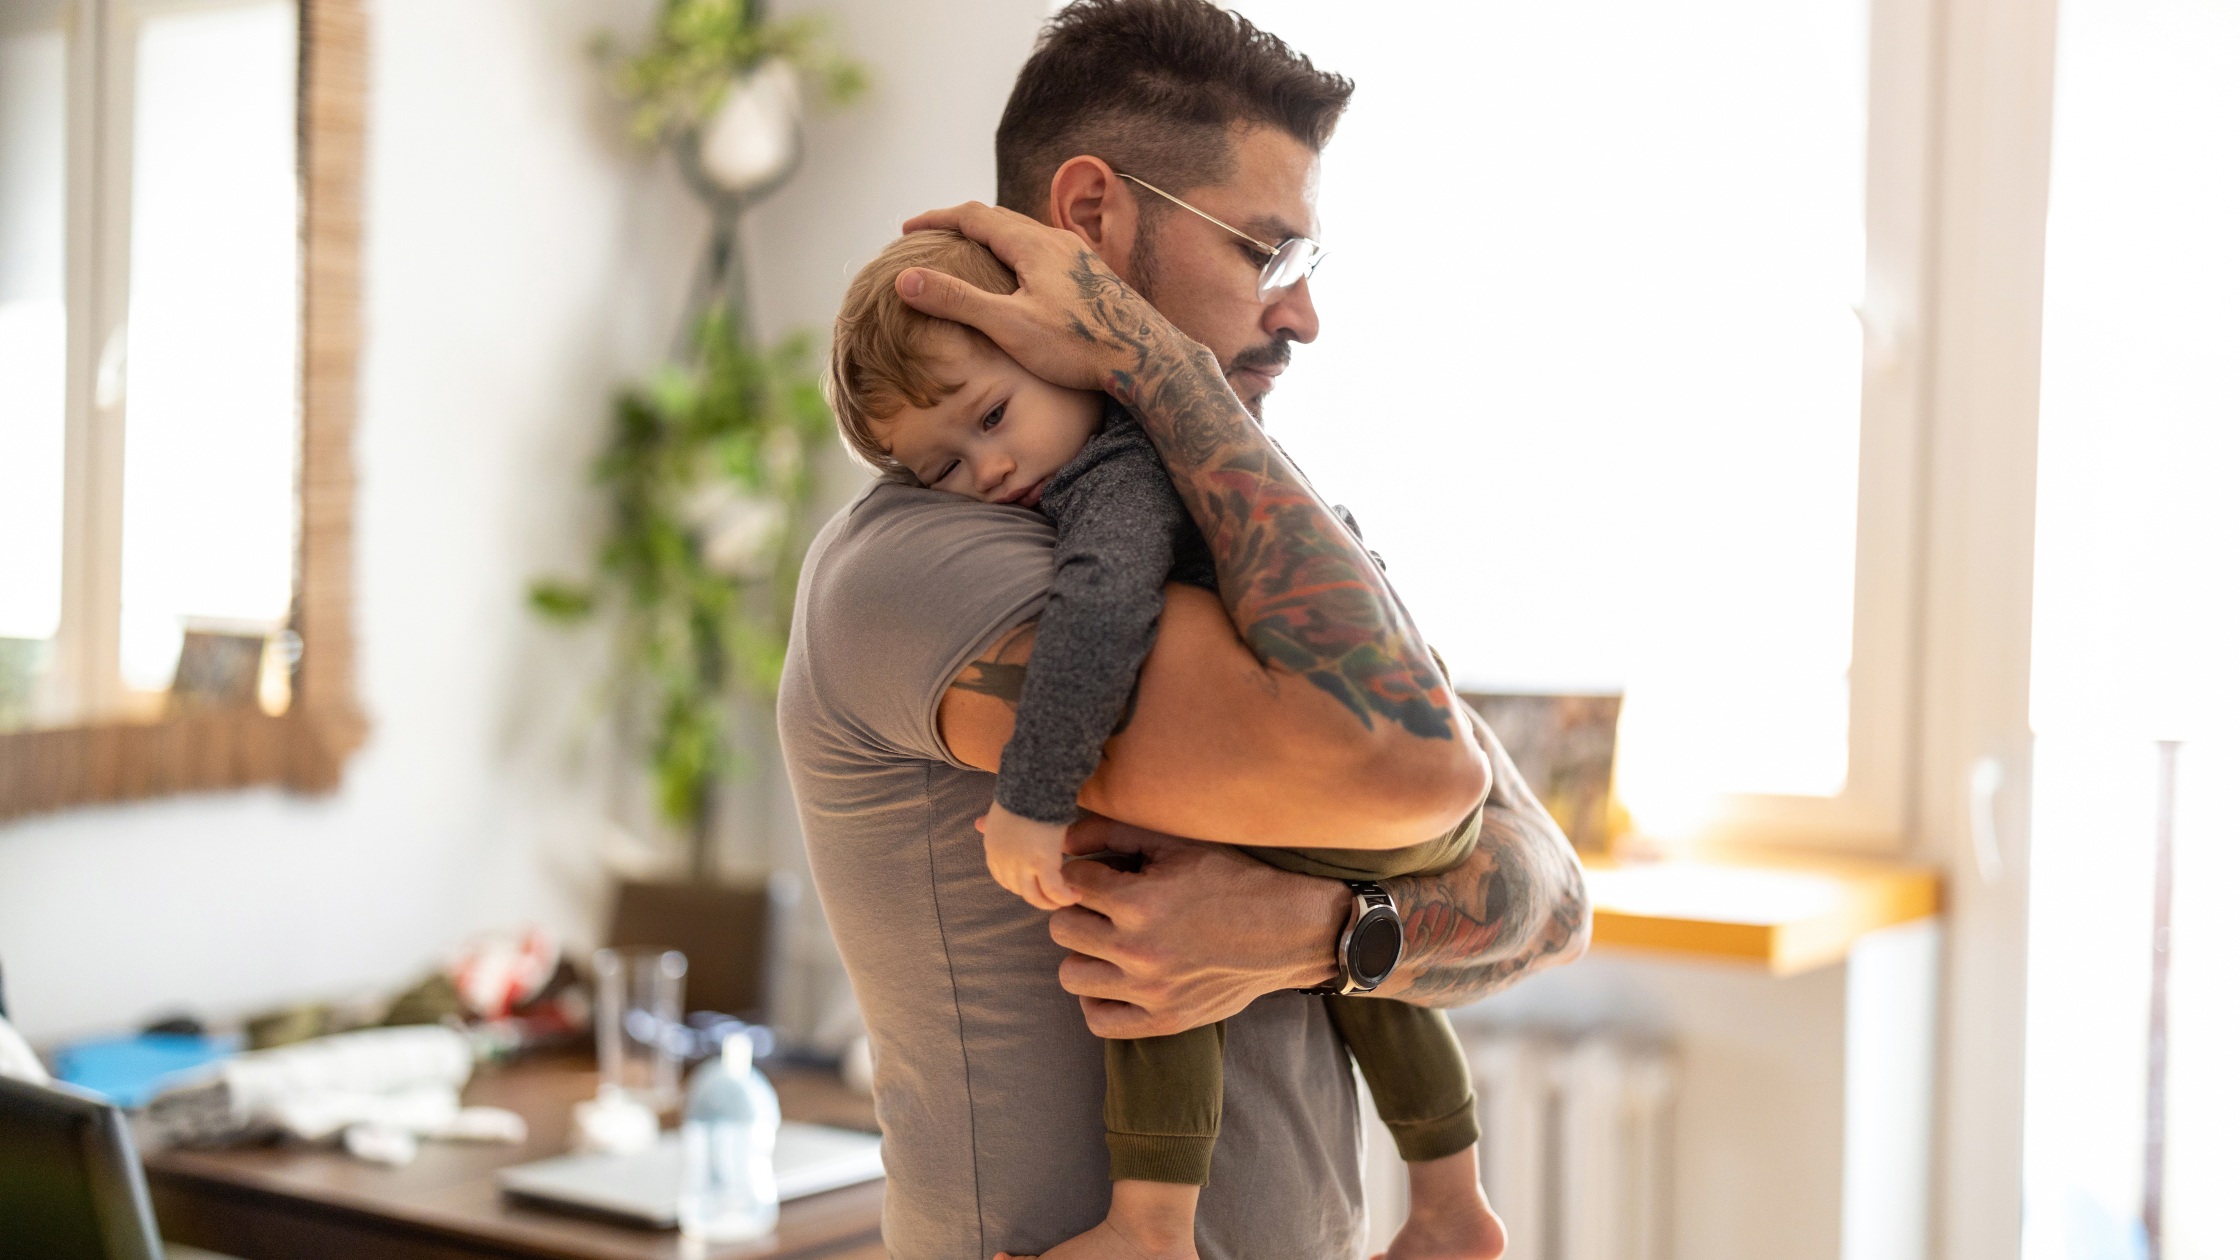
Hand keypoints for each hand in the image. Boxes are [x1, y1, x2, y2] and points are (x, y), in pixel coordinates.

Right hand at [896, 201, 1199, 393]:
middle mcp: (1057, 239)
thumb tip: (906, 280)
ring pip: (1024, 233)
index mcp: (1033, 244)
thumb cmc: (1077, 346)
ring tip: (967, 253)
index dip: (936, 219)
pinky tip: (1017, 277)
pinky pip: (1043, 250)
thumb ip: (957, 300)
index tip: (907, 230)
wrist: (1146, 359)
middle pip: (999, 218)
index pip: (973, 215)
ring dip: (990, 237)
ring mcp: (1078, 255)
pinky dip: (1015, 253)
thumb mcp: (1008, 325)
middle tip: (931, 236)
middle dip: (960, 224)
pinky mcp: (1091, 274)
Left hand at [979, 802, 1079, 910]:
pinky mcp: (1042, 863)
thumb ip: (990, 823)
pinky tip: (1074, 895)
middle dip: (1037, 895)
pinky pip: (1054, 890)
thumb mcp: (999, 812)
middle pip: (1019, 890)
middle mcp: (1004, 861)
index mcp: (993, 849)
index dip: (1019, 885)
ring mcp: (1022, 864)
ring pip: (1035, 896)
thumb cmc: (1020, 794)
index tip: (1034, 884)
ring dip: (1051, 902)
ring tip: (1067, 899)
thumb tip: (978, 824)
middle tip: (1054, 894)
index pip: (1003, 878)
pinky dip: (1065, 896)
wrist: (1032, 786)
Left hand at [1048, 815, 1350, 1037]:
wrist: (1288, 931)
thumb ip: (1115, 835)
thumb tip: (1065, 838)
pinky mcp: (1164, 1020)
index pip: (1072, 884)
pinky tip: (1115, 979)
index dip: (1086, 874)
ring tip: (1109, 943)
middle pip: (1063, 929)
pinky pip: (1098, 1020)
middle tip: (1104, 908)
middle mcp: (1138, 949)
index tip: (1105, 876)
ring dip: (1085, 954)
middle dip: (1079, 911)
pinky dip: (1098, 1000)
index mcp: (1139, 902)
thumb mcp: (1177, 846)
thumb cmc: (1233, 882)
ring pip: (1071, 974)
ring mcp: (1150, 990)